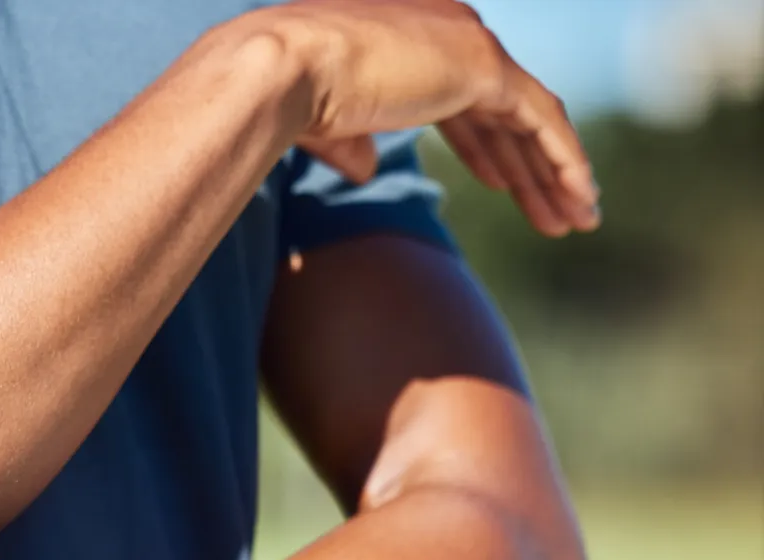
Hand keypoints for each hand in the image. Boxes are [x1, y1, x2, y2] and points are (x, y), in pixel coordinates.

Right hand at [251, 0, 598, 236]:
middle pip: (504, 113)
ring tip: (578, 220)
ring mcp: (470, 45)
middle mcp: (449, 31)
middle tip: (555, 212)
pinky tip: (580, 198)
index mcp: (414, 41)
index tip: (505, 186)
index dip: (487, 147)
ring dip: (556, 173)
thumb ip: (351, 143)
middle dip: (530, 167)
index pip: (467, 99)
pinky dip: (565, 160)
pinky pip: (542, 119)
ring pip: (531, 119)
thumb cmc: (289, 98)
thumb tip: (365, 171)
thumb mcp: (327, 126)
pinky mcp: (484, 66)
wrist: (287, 71)